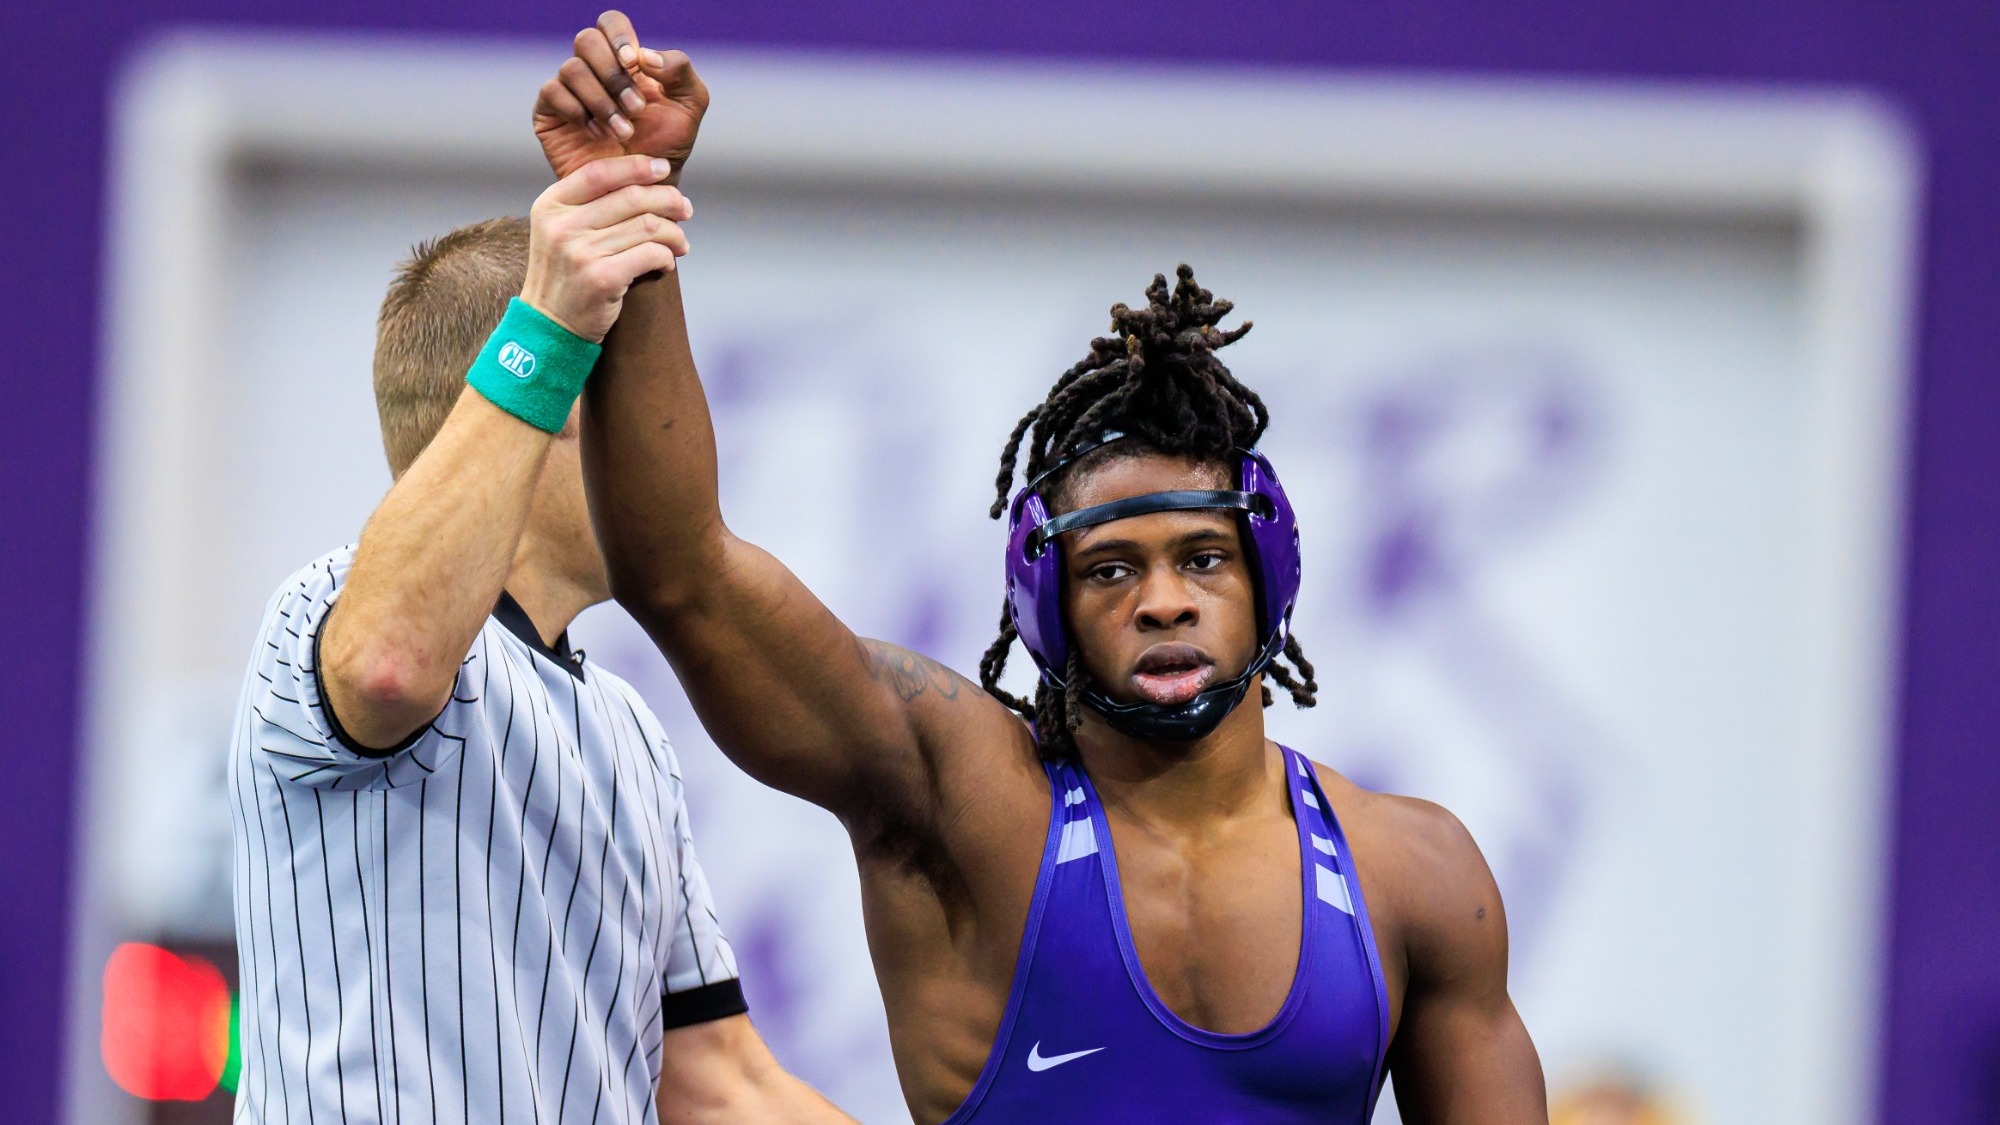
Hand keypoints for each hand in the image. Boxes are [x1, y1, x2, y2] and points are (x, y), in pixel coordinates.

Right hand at [519, 154, 692, 341]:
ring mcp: (581, 252)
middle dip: (668, 200)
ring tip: (680, 243)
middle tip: (685, 209)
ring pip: (648, 226)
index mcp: (551, 205)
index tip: (662, 169)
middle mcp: (563, 226)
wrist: (550, 325)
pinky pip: (651, 254)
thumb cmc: (565, 274)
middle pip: (631, 198)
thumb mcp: (560, 230)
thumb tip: (642, 178)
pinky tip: (666, 263)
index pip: (600, 172)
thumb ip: (589, 204)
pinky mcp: (602, 278)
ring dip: (674, 234)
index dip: (636, 166)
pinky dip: (667, 257)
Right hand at [534, 10, 709, 182]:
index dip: (619, 37)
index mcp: (625, 61)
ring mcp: (569, 90)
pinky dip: (578, 111)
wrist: (643, 190)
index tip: (634, 65)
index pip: (611, 24)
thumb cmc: (666, 148)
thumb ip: (680, 71)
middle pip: (587, 40)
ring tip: (623, 131)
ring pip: (571, 68)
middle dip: (613, 75)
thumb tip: (645, 55)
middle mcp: (594, 70)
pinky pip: (552, 92)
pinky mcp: (549, 113)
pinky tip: (598, 134)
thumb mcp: (689, 108)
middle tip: (636, 109)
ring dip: (602, 100)